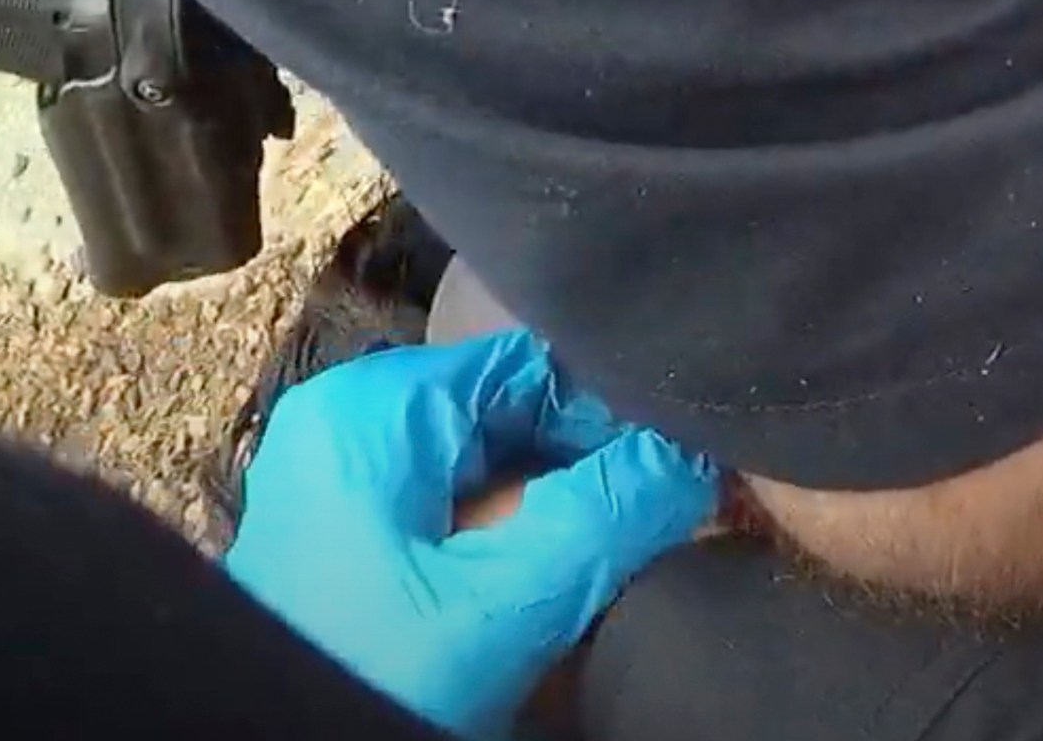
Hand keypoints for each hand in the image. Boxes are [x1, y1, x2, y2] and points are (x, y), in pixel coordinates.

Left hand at [223, 329, 717, 738]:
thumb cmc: (370, 678)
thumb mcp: (506, 604)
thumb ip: (609, 517)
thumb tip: (696, 457)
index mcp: (374, 409)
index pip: (534, 365)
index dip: (622, 417)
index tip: (692, 472)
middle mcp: (353, 429)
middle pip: (516, 420)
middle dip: (595, 474)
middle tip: (673, 524)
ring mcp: (346, 493)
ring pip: (494, 478)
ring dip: (563, 523)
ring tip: (628, 561)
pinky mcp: (353, 552)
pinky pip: (459, 526)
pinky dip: (516, 557)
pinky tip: (560, 598)